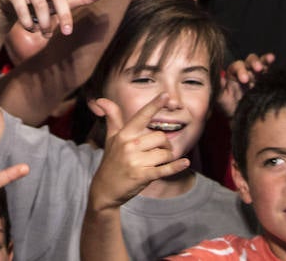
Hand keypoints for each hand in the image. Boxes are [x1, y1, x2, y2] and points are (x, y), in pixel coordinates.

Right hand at [87, 93, 191, 210]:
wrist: (104, 189)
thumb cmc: (111, 161)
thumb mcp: (111, 138)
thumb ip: (112, 118)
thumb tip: (100, 99)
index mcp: (124, 134)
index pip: (142, 116)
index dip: (154, 105)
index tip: (165, 95)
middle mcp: (130, 146)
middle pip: (160, 137)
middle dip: (165, 145)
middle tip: (158, 151)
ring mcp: (136, 161)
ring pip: (165, 153)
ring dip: (166, 158)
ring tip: (157, 162)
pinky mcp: (142, 176)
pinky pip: (164, 169)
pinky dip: (176, 166)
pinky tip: (185, 163)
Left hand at [214, 53, 273, 118]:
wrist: (242, 117)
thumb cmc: (229, 107)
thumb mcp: (221, 98)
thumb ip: (218, 87)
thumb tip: (216, 76)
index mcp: (232, 73)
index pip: (237, 67)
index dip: (241, 71)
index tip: (244, 79)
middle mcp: (245, 70)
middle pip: (249, 61)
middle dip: (253, 63)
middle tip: (257, 69)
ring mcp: (256, 74)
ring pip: (259, 62)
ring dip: (263, 61)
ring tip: (268, 60)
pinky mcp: (265, 78)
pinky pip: (268, 68)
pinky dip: (269, 61)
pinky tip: (272, 58)